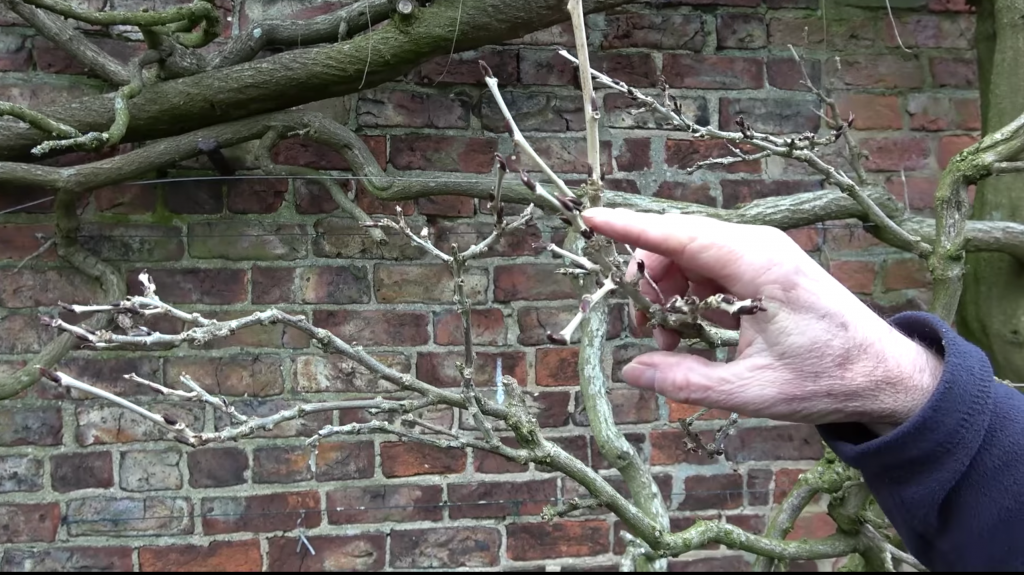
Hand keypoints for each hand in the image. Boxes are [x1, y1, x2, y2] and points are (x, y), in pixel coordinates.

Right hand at [582, 207, 942, 428]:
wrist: (884, 373)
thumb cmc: (827, 379)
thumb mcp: (751, 391)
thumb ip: (686, 381)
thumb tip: (631, 370)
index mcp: (758, 265)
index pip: (679, 234)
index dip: (630, 227)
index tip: (590, 219)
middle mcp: (757, 246)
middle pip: (678, 241)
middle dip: (647, 277)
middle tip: (640, 324)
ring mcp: (761, 253)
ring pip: (689, 254)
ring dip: (667, 291)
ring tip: (666, 341)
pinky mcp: (763, 266)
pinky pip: (708, 267)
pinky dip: (687, 295)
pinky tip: (687, 333)